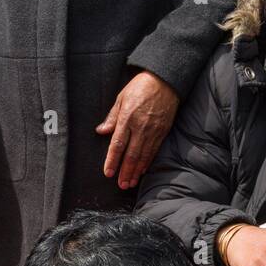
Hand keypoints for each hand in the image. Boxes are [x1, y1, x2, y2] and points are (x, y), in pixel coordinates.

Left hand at [96, 71, 179, 189]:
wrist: (164, 80)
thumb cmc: (140, 87)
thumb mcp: (121, 98)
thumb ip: (111, 117)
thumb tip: (101, 131)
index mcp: (127, 118)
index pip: (117, 144)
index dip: (112, 161)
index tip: (108, 173)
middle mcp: (140, 127)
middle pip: (131, 155)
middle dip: (125, 172)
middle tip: (121, 185)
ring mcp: (153, 130)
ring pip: (143, 156)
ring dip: (136, 171)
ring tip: (131, 182)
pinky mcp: (162, 131)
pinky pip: (154, 150)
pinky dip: (147, 162)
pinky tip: (143, 170)